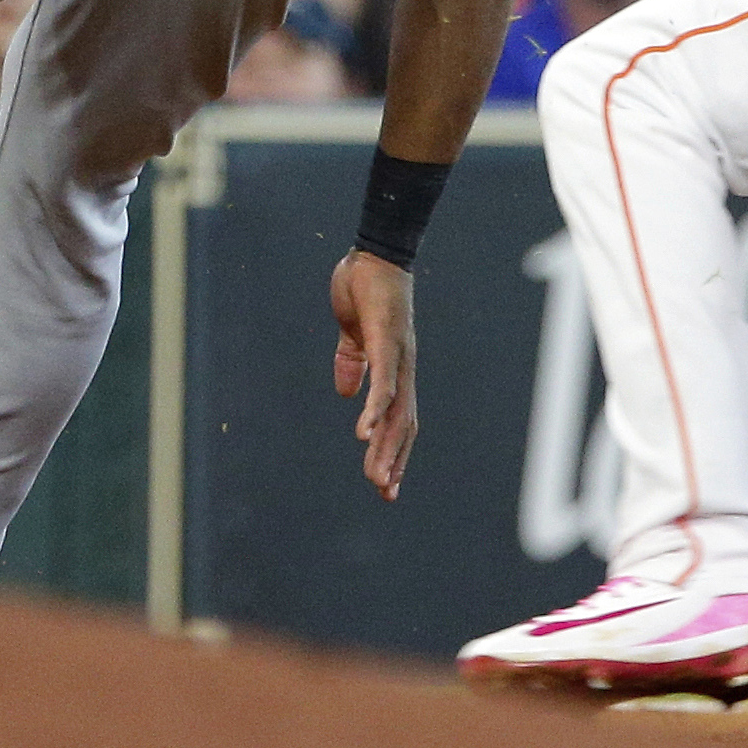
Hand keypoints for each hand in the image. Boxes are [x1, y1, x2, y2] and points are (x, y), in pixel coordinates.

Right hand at [331, 249, 416, 500]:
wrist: (375, 253)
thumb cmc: (365, 288)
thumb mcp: (351, 331)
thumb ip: (350, 360)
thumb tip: (345, 392)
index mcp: (394, 368)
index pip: (398, 418)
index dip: (395, 450)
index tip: (388, 482)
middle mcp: (403, 369)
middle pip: (402, 425)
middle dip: (394, 461)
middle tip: (385, 493)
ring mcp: (398, 358)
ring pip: (395, 413)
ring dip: (386, 447)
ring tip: (376, 477)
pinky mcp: (387, 343)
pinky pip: (383, 384)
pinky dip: (375, 410)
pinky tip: (363, 432)